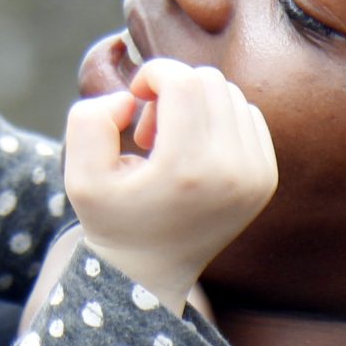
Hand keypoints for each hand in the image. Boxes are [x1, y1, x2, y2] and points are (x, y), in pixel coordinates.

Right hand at [63, 59, 276, 309]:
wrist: (150, 272)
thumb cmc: (111, 218)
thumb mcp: (78, 175)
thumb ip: (90, 120)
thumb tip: (132, 97)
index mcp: (187, 170)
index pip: (184, 81)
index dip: (153, 73)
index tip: (135, 97)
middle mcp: (232, 172)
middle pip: (210, 81)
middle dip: (173, 90)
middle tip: (149, 130)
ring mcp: (256, 176)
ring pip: (231, 94)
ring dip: (195, 105)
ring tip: (170, 142)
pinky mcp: (267, 178)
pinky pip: (248, 114)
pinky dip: (218, 118)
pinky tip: (193, 148)